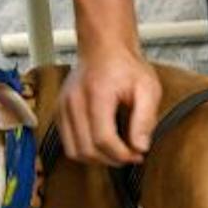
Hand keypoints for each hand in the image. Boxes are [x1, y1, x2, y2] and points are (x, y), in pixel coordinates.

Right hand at [58, 47, 162, 166]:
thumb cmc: (125, 66)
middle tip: (129, 156)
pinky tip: (102, 144)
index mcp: (97, 94)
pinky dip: (84, 150)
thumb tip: (140, 147)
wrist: (104, 48)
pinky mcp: (59, 111)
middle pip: (87, 149)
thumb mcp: (148, 88)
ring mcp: (63, 107)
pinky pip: (67, 143)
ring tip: (116, 153)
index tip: (136, 155)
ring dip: (96, 159)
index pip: (103, 139)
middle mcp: (74, 102)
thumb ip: (145, 119)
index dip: (121, 154)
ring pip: (74, 151)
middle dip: (111, 160)